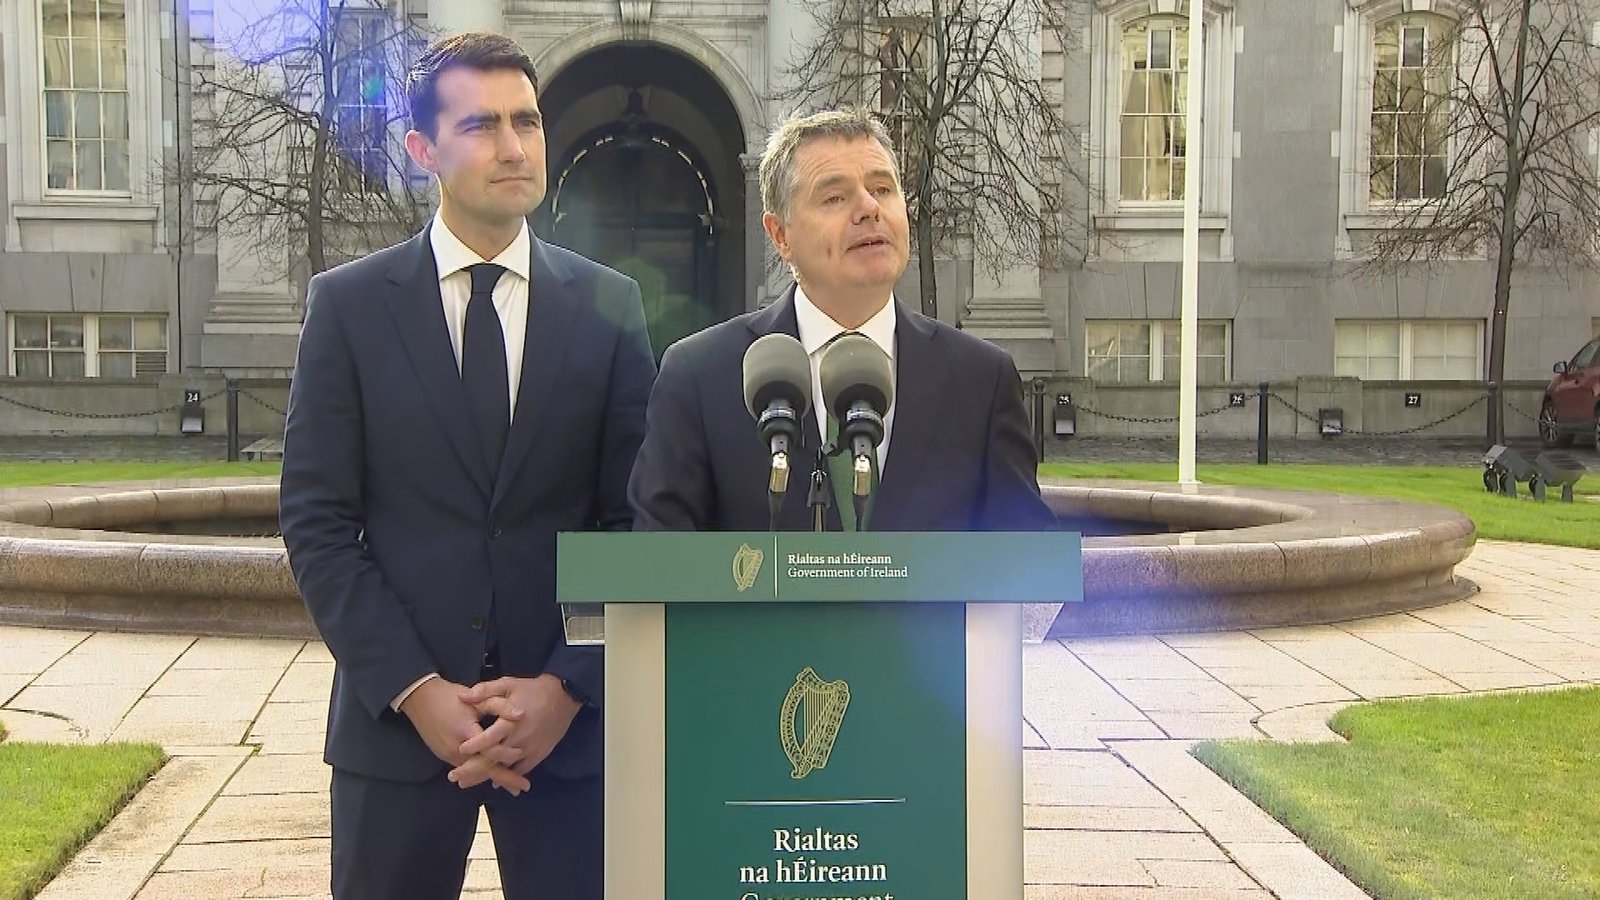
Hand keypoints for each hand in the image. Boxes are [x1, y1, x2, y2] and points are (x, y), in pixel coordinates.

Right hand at [398, 677, 530, 794]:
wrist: (420, 699)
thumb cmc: (450, 696)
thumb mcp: (478, 698)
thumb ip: (500, 706)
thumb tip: (521, 714)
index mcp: (467, 734)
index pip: (491, 753)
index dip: (508, 759)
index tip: (522, 761)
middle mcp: (457, 750)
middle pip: (484, 770)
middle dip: (504, 780)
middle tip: (523, 788)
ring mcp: (448, 756)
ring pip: (474, 772)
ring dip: (492, 778)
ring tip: (512, 788)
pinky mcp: (444, 756)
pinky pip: (466, 768)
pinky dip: (479, 773)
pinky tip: (492, 777)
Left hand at [450, 675, 581, 787]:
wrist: (562, 697)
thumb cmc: (532, 690)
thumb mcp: (508, 684)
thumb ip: (484, 691)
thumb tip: (462, 697)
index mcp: (510, 721)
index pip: (489, 739)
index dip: (473, 746)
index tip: (459, 750)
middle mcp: (519, 738)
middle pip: (493, 759)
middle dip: (473, 770)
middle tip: (455, 777)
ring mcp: (530, 749)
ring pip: (506, 768)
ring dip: (486, 776)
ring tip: (468, 782)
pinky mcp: (539, 754)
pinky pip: (521, 770)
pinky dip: (508, 777)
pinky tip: (495, 782)